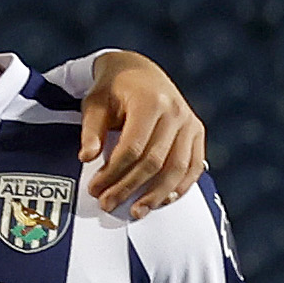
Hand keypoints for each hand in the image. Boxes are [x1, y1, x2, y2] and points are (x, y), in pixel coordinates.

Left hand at [71, 52, 204, 217]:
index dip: (113, 173)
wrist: (137, 70)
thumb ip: (91, 130)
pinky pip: (194, 165)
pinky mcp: (196, 132)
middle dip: (130, 187)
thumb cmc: (111, 90)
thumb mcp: (94, 104)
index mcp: (150, 102)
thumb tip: (86, 157)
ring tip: (136, 212)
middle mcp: (176, 112)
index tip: (95, 189)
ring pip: (178, 167)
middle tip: (108, 204)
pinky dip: (181, 185)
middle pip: (155, 161)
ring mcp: (189, 123)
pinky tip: (165, 200)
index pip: (133, 148)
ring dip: (157, 194)